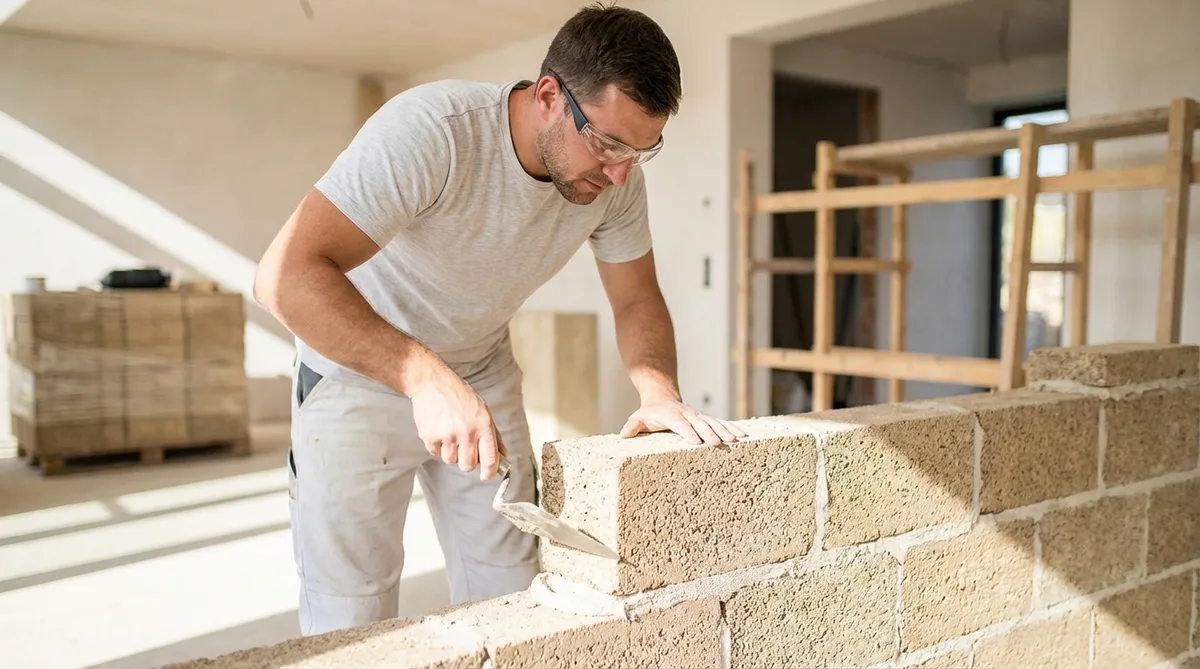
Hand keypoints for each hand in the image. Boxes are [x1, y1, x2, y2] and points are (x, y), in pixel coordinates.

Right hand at [409, 366, 506, 480]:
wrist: (433, 383)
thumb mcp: (483, 411)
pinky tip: (438, 430)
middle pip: (468, 466)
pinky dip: (437, 446)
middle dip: (466, 462)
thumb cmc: (460, 396)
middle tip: (463, 449)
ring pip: (450, 461)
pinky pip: (435, 453)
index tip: (486, 476)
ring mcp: (448, 435)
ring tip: (449, 434)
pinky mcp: (430, 436)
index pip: (490, 459)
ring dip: (450, 452)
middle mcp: (467, 432)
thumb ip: (494, 435)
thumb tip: (503, 455)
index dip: (489, 472)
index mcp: (484, 425)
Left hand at [619, 397, 746, 445]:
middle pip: (700, 424)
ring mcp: (698, 416)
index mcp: (671, 415)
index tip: (696, 442)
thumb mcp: (638, 418)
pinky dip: (732, 428)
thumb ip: (632, 426)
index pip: (680, 424)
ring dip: (725, 431)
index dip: (688, 432)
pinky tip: (743, 436)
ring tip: (736, 440)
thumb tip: (623, 434)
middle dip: (709, 433)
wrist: (662, 396)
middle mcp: (687, 414)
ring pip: (714, 422)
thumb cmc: (649, 413)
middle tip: (718, 444)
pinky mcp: (706, 419)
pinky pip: (721, 422)